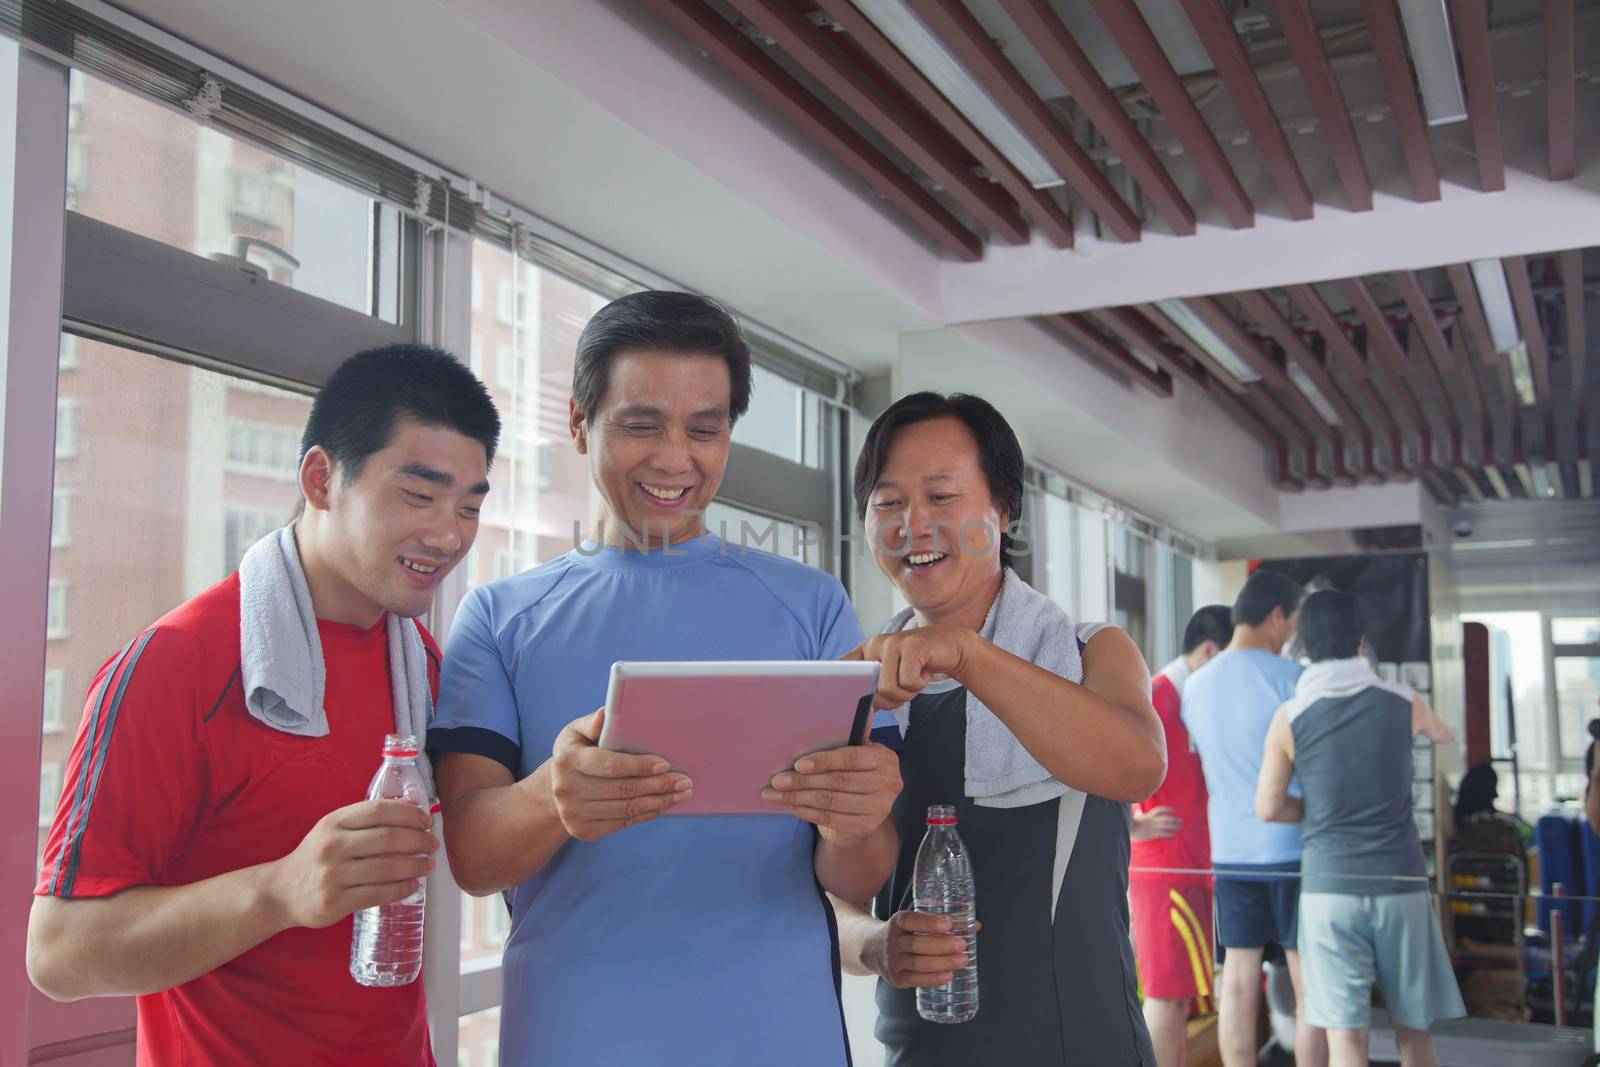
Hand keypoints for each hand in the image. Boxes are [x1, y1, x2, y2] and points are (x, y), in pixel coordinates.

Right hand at [265, 799, 437, 929]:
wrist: (280, 892)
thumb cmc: (316, 857)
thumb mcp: (332, 830)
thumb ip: (365, 821)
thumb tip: (412, 811)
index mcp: (333, 822)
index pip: (379, 810)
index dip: (408, 814)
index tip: (426, 820)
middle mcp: (332, 846)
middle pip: (388, 839)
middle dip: (418, 841)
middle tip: (433, 845)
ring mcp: (332, 875)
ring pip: (386, 869)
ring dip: (415, 866)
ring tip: (429, 866)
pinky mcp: (335, 902)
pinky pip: (378, 894)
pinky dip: (401, 890)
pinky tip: (413, 886)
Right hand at [550, 708, 692, 840]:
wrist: (555, 787)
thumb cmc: (575, 752)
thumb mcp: (576, 732)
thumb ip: (592, 722)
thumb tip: (605, 714)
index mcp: (567, 759)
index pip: (610, 765)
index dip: (640, 766)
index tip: (664, 763)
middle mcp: (567, 788)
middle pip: (623, 789)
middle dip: (659, 785)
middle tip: (685, 781)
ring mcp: (574, 813)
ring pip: (627, 809)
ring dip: (659, 802)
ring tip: (681, 793)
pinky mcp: (584, 830)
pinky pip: (623, 823)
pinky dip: (647, 814)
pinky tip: (663, 804)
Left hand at [762, 742, 900, 844]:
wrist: (866, 810)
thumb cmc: (856, 772)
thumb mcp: (858, 752)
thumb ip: (850, 737)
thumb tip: (846, 710)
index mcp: (885, 759)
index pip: (851, 758)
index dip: (824, 761)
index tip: (798, 764)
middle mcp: (887, 784)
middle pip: (837, 781)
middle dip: (802, 781)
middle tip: (777, 781)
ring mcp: (878, 809)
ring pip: (829, 801)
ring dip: (797, 798)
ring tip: (775, 795)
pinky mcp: (864, 827)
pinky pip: (828, 818)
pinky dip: (805, 812)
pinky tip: (790, 806)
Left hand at [844, 627, 976, 708]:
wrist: (951, 647)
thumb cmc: (917, 667)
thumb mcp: (890, 677)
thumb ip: (872, 691)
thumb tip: (857, 716)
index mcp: (864, 651)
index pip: (841, 670)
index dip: (846, 690)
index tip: (858, 703)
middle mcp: (874, 643)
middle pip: (870, 690)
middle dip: (890, 700)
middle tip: (904, 687)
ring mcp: (892, 642)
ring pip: (888, 688)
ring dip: (906, 693)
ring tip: (915, 678)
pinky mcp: (912, 645)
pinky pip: (908, 682)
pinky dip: (919, 685)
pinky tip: (924, 671)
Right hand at [866, 910, 979, 988]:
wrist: (871, 949)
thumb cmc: (903, 934)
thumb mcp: (913, 923)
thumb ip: (940, 923)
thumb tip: (975, 925)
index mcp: (896, 923)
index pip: (910, 921)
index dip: (928, 922)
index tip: (948, 924)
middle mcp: (892, 942)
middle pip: (917, 944)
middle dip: (941, 945)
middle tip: (962, 944)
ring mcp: (893, 962)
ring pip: (918, 964)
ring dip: (942, 963)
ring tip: (963, 960)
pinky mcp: (896, 979)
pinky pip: (916, 980)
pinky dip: (934, 979)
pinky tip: (949, 975)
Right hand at [1131, 805, 1181, 841]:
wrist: (1128, 829)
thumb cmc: (1128, 823)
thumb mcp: (1133, 816)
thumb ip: (1137, 812)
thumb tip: (1136, 808)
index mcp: (1148, 815)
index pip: (1159, 810)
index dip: (1167, 809)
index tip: (1174, 810)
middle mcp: (1152, 820)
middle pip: (1166, 818)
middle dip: (1173, 819)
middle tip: (1180, 821)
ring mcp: (1153, 827)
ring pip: (1166, 825)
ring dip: (1174, 826)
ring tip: (1179, 826)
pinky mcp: (1153, 834)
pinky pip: (1163, 834)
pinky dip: (1169, 834)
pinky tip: (1174, 836)